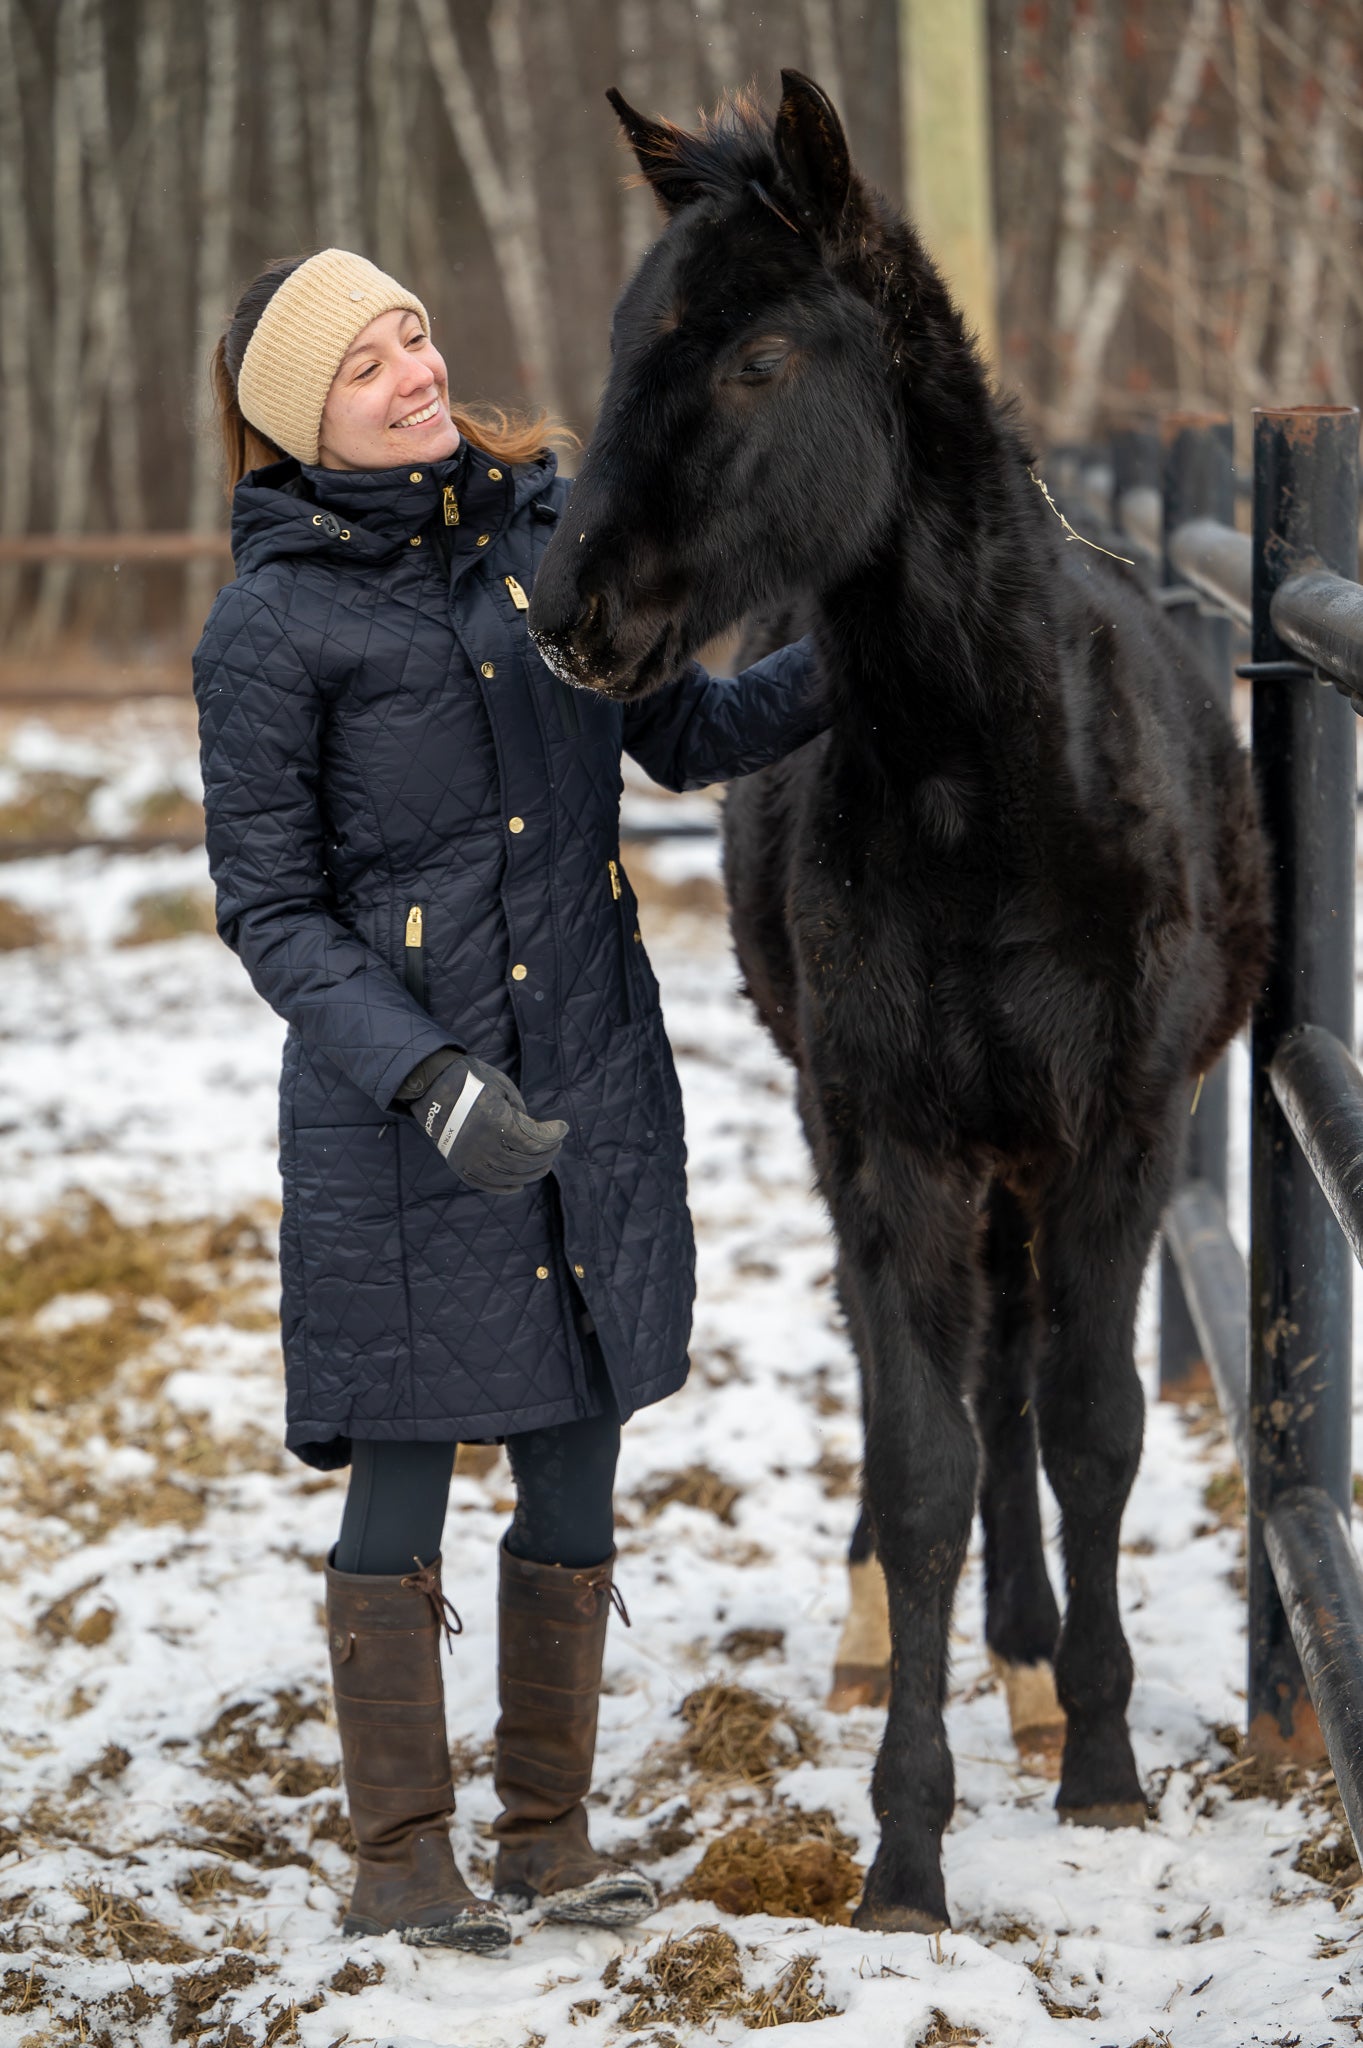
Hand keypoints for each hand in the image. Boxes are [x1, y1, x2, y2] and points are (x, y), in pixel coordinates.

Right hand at [401, 1052, 566, 1194]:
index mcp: (495, 1123)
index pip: (534, 1142)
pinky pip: (486, 1184)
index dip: (553, 1137)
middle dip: (546, 1155)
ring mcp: (470, 1158)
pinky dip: (505, 1187)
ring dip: (531, 1172)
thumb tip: (537, 1134)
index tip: (562, 1128)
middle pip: (525, 1162)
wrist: (432, 1085)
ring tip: (543, 1164)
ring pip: (509, 1176)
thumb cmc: (473, 1080)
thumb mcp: (503, 1088)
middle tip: (555, 1146)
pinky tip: (519, 1184)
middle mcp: (482, 1145)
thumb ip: (521, 1113)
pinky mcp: (460, 1165)